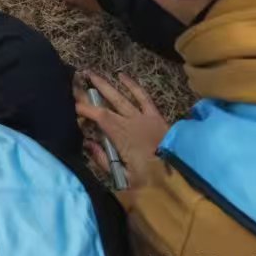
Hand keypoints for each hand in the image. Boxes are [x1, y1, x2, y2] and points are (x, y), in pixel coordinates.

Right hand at [76, 70, 169, 190]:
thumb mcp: (123, 178)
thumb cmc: (151, 182)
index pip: (99, 116)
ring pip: (122, 97)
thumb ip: (103, 160)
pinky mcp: (156, 116)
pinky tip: (122, 76)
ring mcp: (144, 117)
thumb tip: (88, 143)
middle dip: (90, 92)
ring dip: (106, 85)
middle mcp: (131, 122)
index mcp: (121, 136)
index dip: (84, 109)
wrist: (183, 179)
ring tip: (92, 74)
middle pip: (107, 103)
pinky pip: (143, 96)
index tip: (72, 106)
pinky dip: (132, 86)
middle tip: (76, 81)